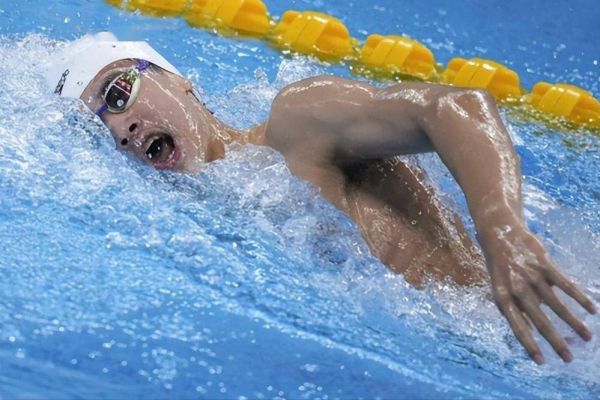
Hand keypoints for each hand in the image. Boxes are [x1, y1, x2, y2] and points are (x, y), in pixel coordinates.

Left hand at [485, 223, 596, 363]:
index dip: (529, 345)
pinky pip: (566, 285)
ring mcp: (532, 277)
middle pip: (539, 321)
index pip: (517, 327)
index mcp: (503, 298)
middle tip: (569, 358)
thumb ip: (514, 308)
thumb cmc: (500, 267)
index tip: (542, 361)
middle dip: (555, 341)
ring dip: (573, 323)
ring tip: (587, 338)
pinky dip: (580, 298)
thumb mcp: (499, 288)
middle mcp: (517, 290)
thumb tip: (528, 330)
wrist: (499, 233)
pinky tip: (592, 310)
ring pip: (557, 305)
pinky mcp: (544, 265)